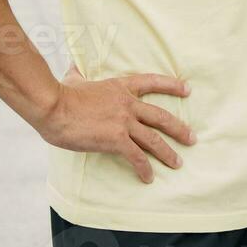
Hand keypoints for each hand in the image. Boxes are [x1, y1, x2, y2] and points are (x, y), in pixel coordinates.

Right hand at [34, 64, 195, 182]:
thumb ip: (79, 75)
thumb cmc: (60, 94)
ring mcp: (124, 122)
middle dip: (179, 129)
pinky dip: (144, 168)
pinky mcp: (116, 139)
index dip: (172, 86)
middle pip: (161, 117)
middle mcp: (127, 104)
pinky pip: (136, 156)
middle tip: (192, 138)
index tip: (187, 90)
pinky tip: (148, 177)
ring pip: (153, 139)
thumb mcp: (74, 80)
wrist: (54, 106)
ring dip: (168, 153)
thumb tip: (73, 68)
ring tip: (177, 163)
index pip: (152, 82)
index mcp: (120, 86)